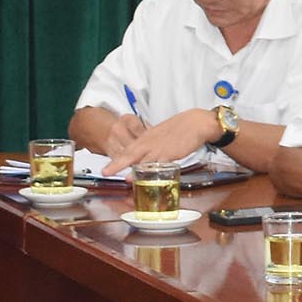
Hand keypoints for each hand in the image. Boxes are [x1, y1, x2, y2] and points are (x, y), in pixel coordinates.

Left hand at [102, 109, 216, 175]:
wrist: (195, 123)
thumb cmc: (179, 129)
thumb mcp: (160, 135)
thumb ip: (150, 145)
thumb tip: (143, 157)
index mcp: (146, 138)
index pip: (128, 149)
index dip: (117, 159)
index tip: (106, 168)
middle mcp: (150, 142)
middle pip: (130, 154)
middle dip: (117, 164)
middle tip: (106, 172)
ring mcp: (160, 148)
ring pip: (144, 159)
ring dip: (133, 170)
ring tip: (125, 179)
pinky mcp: (171, 153)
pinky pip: (160, 163)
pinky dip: (152, 170)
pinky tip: (148, 176)